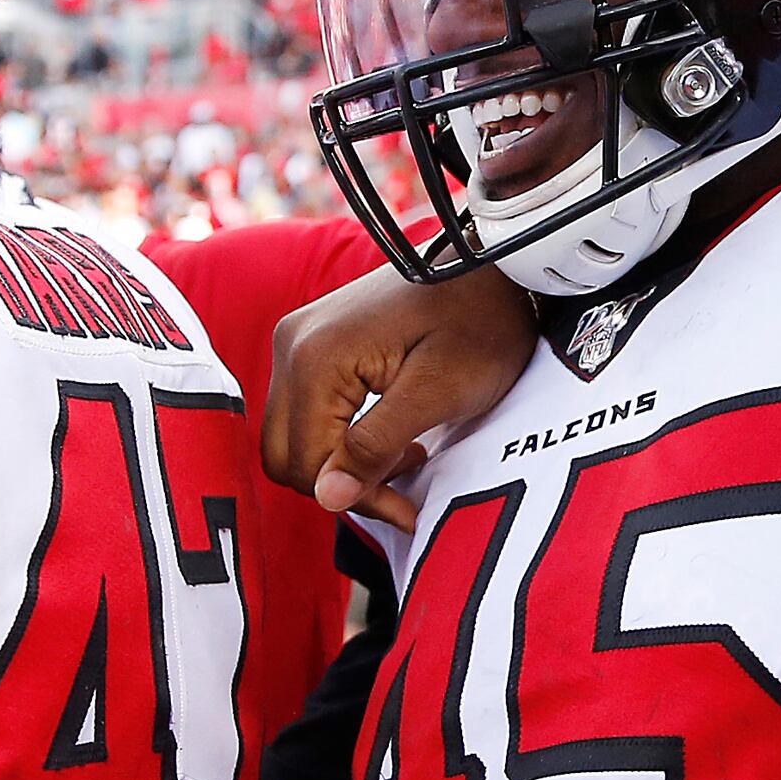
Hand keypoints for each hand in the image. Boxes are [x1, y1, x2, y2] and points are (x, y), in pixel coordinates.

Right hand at [265, 261, 538, 526]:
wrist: (494, 268)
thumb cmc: (479, 324)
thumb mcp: (436, 393)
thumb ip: (376, 445)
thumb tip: (328, 497)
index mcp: (315, 357)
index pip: (307, 463)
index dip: (356, 498)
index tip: (407, 511)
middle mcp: (292, 344)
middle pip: (286, 454)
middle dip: (342, 485)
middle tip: (403, 492)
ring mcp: (298, 339)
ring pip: (292, 437)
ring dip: (341, 463)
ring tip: (405, 456)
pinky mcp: (314, 342)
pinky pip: (306, 412)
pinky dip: (340, 438)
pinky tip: (390, 436)